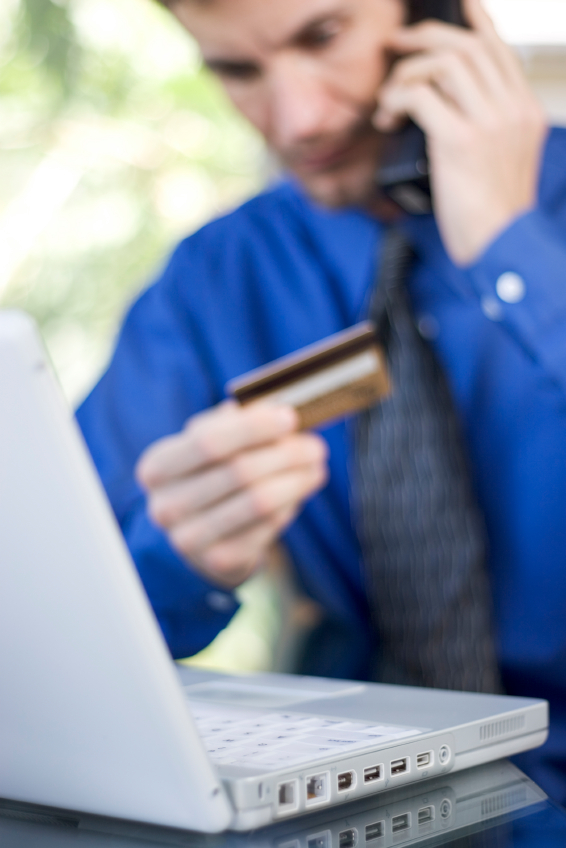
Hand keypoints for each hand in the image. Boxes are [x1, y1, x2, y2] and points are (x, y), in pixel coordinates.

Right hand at [135, 402, 327, 588]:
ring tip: (316, 467)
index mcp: (156, 467)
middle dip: (287, 455)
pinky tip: (298, 491)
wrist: (198, 538)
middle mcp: (165, 506)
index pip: (209, 442)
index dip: (254, 428)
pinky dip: (290, 505)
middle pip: (240, 472)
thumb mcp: (208, 445)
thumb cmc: (208, 476)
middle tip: (316, 446)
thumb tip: (278, 409)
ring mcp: (190, 539)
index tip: (290, 417)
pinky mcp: (220, 560)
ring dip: (297, 480)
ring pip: (260, 502)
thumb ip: (236, 423)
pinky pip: (268, 527)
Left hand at [373, 0, 547, 264]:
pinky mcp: (461, 140)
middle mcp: (511, 109)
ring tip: (386, 99)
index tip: (458, 4)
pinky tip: (386, 120)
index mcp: (525, 112)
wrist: (501, 248)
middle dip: (424, 37)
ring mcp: (489, 122)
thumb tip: (448, 112)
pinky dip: (396, 100)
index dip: (475, 22)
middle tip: (394, 45)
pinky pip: (420, 96)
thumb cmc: (492, 218)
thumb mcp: (503, 166)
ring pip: (443, 63)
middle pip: (467, 46)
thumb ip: (488, 132)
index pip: (500, 51)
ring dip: (404, 74)